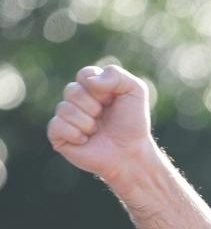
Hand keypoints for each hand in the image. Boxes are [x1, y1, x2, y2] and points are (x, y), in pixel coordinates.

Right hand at [47, 65, 157, 185]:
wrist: (131, 154)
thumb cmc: (133, 124)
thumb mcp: (135, 91)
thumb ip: (115, 74)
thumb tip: (89, 81)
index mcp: (92, 88)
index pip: (84, 75)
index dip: (100, 88)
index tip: (112, 100)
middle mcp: (76, 101)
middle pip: (72, 90)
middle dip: (92, 105)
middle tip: (104, 117)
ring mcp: (66, 118)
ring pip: (64, 108)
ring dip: (87, 122)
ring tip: (97, 131)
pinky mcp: (59, 136)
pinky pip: (56, 125)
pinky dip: (74, 133)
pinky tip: (86, 140)